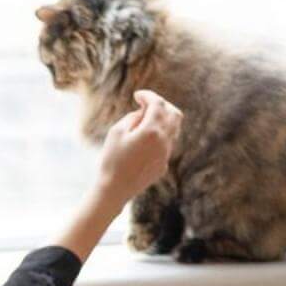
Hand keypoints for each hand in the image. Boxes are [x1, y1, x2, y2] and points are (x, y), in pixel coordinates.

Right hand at [93, 88, 182, 209]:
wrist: (114, 190)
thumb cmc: (111, 160)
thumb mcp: (116, 132)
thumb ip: (133, 117)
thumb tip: (144, 113)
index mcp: (152, 130)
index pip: (157, 104)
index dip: (148, 95)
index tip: (137, 96)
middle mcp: (164, 141)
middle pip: (174, 113)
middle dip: (162, 105)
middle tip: (146, 105)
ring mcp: (166, 154)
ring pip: (174, 129)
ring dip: (163, 120)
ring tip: (145, 121)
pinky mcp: (163, 165)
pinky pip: (167, 144)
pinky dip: (159, 136)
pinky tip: (144, 141)